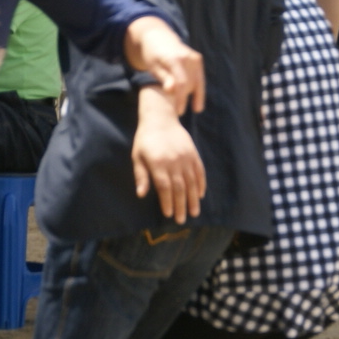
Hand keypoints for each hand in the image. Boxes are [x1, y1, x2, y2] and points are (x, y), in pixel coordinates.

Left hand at [125, 16, 204, 114]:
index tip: (179, 113)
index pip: (181, 84)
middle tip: (174, 108)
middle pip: (189, 85)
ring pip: (196, 83)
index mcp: (175, 60)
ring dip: (189, 94)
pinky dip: (196, 90)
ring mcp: (195, 58)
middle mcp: (188, 57)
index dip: (181, 100)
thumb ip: (163, 78)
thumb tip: (171, 90)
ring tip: (179, 103)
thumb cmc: (152, 56)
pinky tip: (196, 106)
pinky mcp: (198, 59)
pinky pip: (199, 79)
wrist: (158, 38)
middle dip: (182, 97)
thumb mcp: (153, 67)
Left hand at [132, 86, 205, 223]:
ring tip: (194, 213)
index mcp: (158, 163)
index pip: (165, 187)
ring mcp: (186, 157)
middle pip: (180, 188)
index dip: (167, 202)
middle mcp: (174, 162)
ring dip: (193, 199)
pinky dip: (201, 184)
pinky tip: (200, 195)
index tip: (168, 214)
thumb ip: (141, 175)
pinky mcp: (193, 154)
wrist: (161, 118)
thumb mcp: (137, 156)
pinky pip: (199, 172)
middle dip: (181, 205)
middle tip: (182, 220)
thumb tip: (141, 195)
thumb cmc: (145, 140)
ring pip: (192, 182)